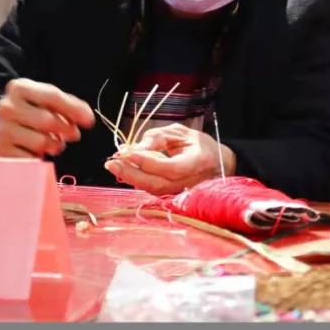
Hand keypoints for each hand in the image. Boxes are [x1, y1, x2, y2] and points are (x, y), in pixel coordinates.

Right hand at [0, 79, 94, 158]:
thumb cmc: (29, 111)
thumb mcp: (45, 100)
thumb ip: (68, 105)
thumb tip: (88, 118)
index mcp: (19, 88)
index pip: (52, 97)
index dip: (74, 109)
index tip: (89, 121)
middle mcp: (7, 107)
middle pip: (48, 121)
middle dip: (66, 129)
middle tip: (73, 134)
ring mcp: (1, 129)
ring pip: (42, 141)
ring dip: (54, 145)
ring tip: (53, 142)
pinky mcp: (0, 150)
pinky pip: (31, 158)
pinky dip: (40, 157)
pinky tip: (37, 151)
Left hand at [104, 123, 236, 194]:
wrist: (218, 164)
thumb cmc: (199, 145)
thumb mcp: (180, 133)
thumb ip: (158, 137)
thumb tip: (135, 148)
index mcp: (198, 162)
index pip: (170, 168)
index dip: (148, 162)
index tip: (128, 152)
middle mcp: (191, 182)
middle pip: (158, 184)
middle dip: (132, 173)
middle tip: (112, 162)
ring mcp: (182, 193)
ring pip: (153, 190)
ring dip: (131, 178)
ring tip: (114, 165)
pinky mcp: (173, 197)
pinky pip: (152, 190)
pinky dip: (137, 181)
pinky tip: (125, 171)